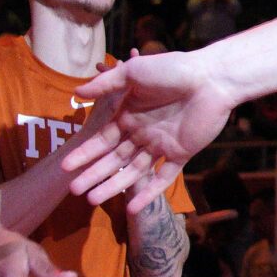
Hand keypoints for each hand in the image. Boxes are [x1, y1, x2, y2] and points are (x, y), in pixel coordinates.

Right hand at [64, 50, 235, 204]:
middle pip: (114, 158)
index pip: (102, 139)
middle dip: (94, 174)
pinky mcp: (180, 153)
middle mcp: (142, 132)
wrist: (210, 78)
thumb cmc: (172, 69)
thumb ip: (105, 84)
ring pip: (133, 171)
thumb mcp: (133, 72)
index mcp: (130, 114)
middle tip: (74, 190)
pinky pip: (163, 177)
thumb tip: (75, 93)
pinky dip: (148, 192)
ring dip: (114, 185)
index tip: (66, 167)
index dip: (85, 153)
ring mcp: (161, 144)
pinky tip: (132, 207)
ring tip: (93, 200)